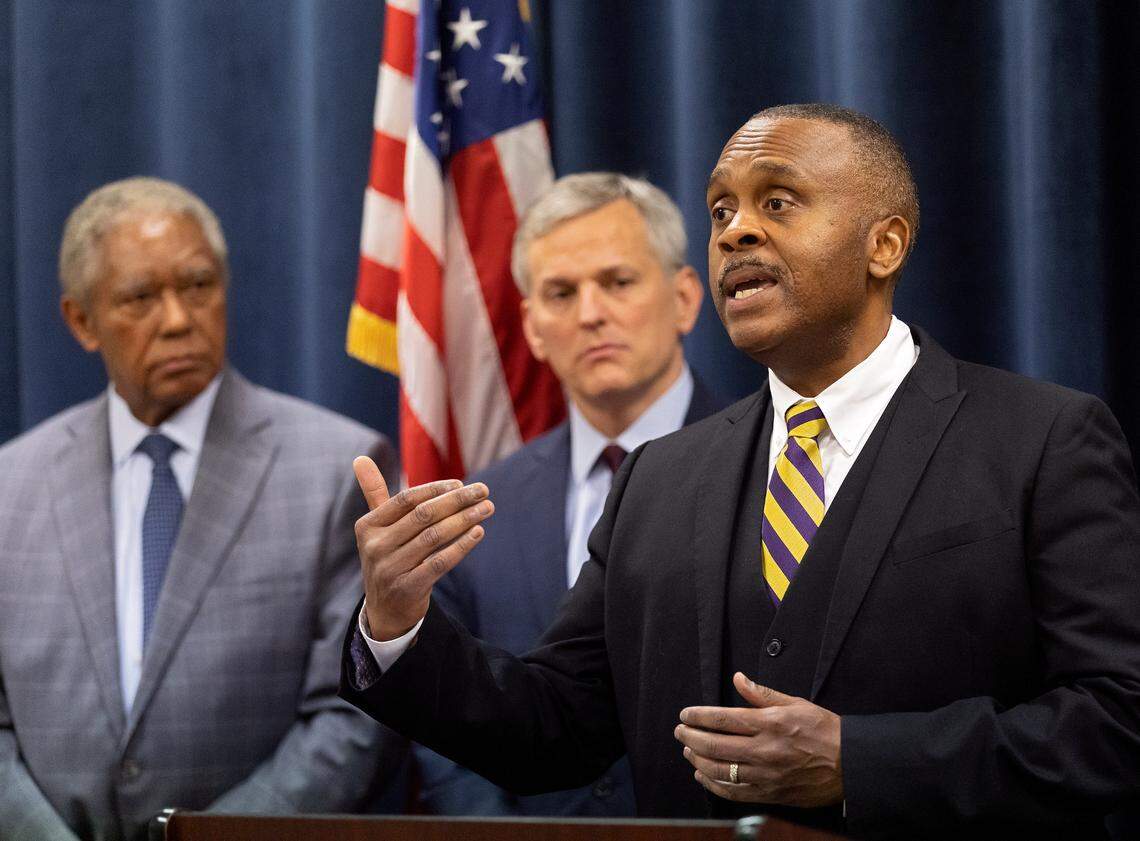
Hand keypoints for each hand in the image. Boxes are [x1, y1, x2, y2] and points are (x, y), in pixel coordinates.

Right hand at [353, 456, 494, 640]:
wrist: (385, 609)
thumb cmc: (388, 557)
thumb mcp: (376, 528)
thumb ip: (373, 493)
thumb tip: (360, 458)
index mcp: (368, 526)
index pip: (405, 499)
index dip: (435, 489)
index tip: (460, 483)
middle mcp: (375, 547)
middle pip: (423, 516)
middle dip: (457, 501)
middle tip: (483, 490)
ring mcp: (390, 569)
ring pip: (434, 537)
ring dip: (464, 520)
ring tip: (487, 508)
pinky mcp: (408, 589)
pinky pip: (439, 563)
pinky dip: (461, 546)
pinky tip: (478, 533)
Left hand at [674, 672, 842, 807]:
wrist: (851, 766)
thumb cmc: (825, 731)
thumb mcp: (796, 704)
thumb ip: (763, 694)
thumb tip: (739, 678)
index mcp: (770, 723)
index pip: (722, 718)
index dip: (698, 716)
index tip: (685, 714)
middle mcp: (764, 750)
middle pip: (715, 744)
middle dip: (690, 737)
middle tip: (680, 731)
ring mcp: (766, 775)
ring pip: (720, 770)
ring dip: (698, 760)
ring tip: (688, 751)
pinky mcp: (770, 794)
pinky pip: (734, 792)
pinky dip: (714, 784)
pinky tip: (703, 775)